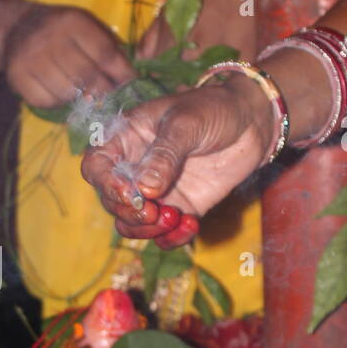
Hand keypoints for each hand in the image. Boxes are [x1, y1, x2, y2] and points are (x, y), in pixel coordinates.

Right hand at [0, 0, 133, 108]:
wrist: (16, 27)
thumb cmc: (61, 29)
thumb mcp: (86, 25)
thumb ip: (108, 46)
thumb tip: (128, 79)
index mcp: (72, 21)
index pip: (104, 53)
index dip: (121, 72)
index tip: (130, 83)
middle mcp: (49, 38)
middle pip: (87, 76)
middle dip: (104, 89)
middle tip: (108, 93)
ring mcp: (30, 59)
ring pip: (68, 93)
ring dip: (80, 97)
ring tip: (83, 91)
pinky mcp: (17, 77)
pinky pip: (47, 101)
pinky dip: (58, 102)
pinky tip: (61, 92)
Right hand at [80, 74, 273, 246]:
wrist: (251, 121)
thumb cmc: (212, 109)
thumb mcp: (185, 123)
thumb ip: (164, 155)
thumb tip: (144, 190)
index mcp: (125, 141)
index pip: (96, 167)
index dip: (104, 183)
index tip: (128, 192)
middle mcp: (134, 170)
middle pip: (111, 201)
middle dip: (128, 212)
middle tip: (152, 212)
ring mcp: (155, 193)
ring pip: (131, 224)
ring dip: (146, 231)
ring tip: (174, 219)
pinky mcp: (179, 209)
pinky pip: (163, 235)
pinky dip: (172, 238)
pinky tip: (191, 224)